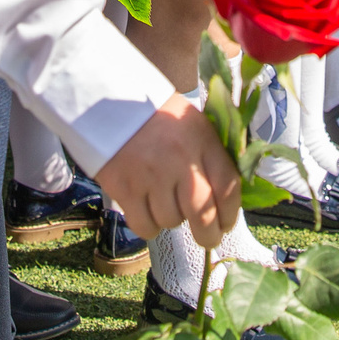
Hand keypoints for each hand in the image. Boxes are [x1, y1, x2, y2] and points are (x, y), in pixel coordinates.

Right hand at [94, 95, 240, 246]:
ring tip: (165, 201)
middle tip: (207, 238)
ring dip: (172, 219)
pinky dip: (149, 226)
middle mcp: (179, 159)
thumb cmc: (157, 115)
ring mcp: (151, 175)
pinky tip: (148, 210)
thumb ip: (212, 156)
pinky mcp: (124, 188)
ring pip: (172, 221)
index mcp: (202, 139)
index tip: (226, 223)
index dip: (231, 213)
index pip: (228, 187)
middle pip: (203, 215)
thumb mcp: (193, 123)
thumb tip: (227, 198)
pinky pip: (145, 226)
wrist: (107, 101)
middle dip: (209, 235)